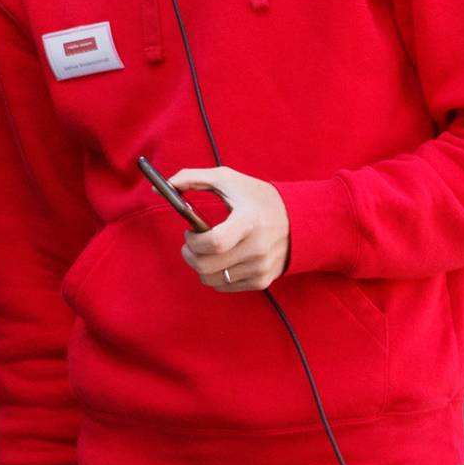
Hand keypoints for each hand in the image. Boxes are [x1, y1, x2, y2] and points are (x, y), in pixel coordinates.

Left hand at [168, 165, 287, 291]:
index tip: (190, 233)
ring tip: (207, 250)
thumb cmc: (257, 197)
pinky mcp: (262, 281)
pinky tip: (223, 258)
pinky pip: (224, 286)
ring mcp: (261, 268)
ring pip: (211, 280)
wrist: (300, 220)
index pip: (215, 243)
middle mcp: (257, 248)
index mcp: (250, 221)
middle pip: (206, 266)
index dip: (194, 242)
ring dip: (200, 266)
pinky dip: (215, 275)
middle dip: (189, 255)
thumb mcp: (228, 179)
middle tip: (192, 242)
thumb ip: (192, 178)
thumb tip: (163, 186)